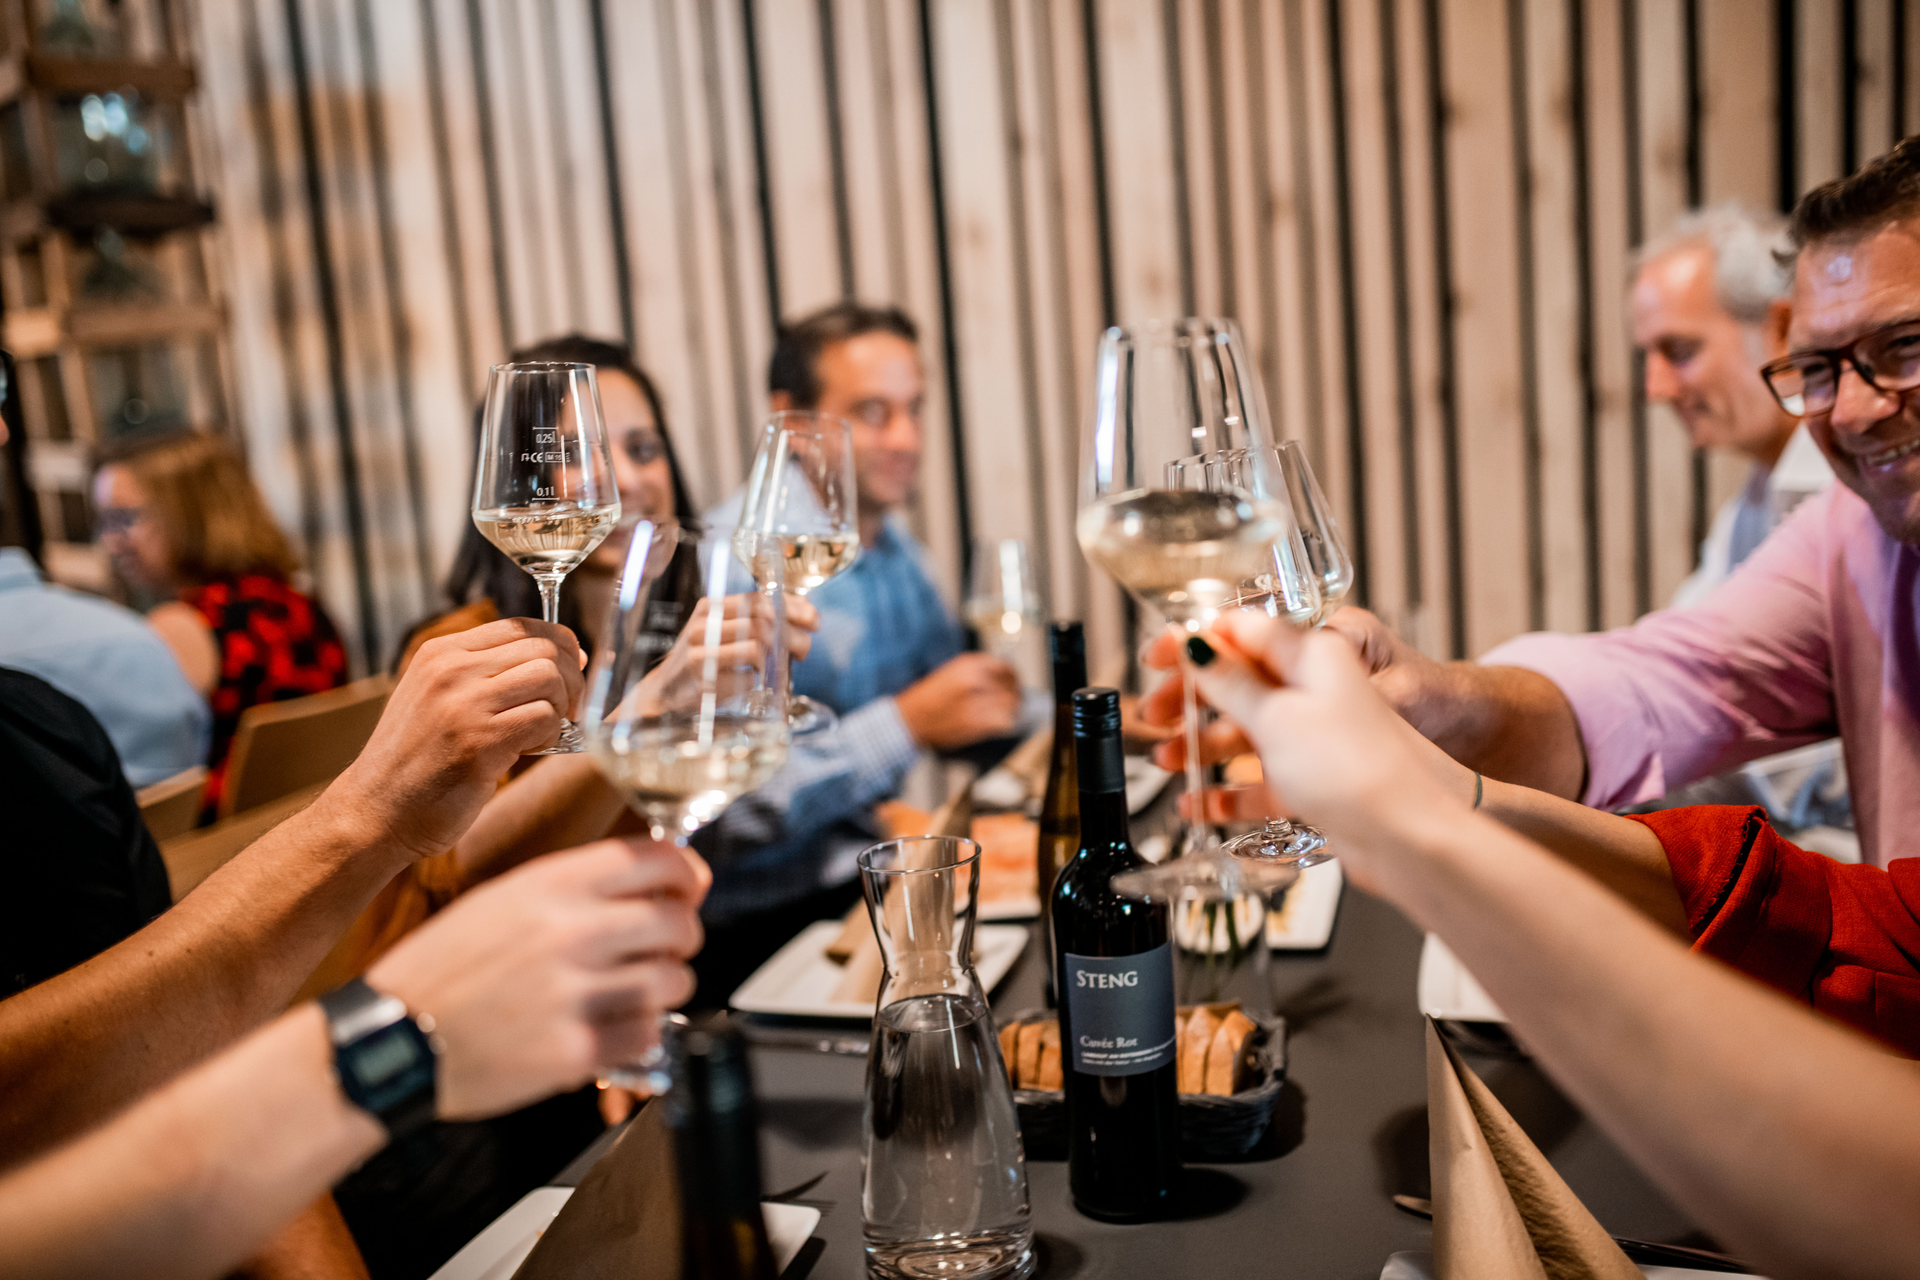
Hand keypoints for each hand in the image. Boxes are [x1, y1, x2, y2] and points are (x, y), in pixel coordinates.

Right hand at [323, 619, 585, 860]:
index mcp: (440, 653)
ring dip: (561, 708)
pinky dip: (551, 736)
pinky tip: (529, 751)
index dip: (559, 645)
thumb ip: (479, 673)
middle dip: (571, 678)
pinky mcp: (479, 743)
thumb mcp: (434, 697)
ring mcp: (464, 705)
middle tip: (567, 709)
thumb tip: (552, 658)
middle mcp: (451, 670)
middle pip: (543, 648)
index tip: (571, 669)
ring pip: (549, 678)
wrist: (374, 811)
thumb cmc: (415, 761)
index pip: (521, 625)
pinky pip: (544, 719)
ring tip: (542, 732)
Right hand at [366, 835, 709, 1119]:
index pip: (657, 860)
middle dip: (682, 937)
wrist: (392, 1040)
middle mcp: (568, 931)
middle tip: (665, 949)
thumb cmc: (442, 970)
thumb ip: (575, 888)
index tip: (689, 889)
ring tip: (637, 992)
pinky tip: (615, 1029)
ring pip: (674, 980)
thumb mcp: (501, 900)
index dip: (687, 874)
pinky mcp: (572, 1050)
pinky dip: (642, 1033)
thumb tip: (653, 884)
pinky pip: (647, 1033)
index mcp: (550, 885)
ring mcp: (572, 992)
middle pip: (677, 921)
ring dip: (666, 987)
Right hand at [634, 592, 807, 714]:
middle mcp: (704, 626)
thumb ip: (753, 620)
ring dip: (777, 660)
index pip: (759, 598)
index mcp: (711, 608)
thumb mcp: (721, 631)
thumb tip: (802, 614)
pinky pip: (746, 677)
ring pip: (756, 647)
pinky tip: (752, 681)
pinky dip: (757, 681)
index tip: (814, 621)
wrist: (663, 692)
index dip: (793, 608)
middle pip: (763, 623)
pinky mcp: (702, 681)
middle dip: (793, 637)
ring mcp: (700, 653)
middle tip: (804, 650)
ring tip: (779, 667)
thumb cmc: (701, 660)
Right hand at [895, 652, 1021, 749]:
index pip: (1005, 667)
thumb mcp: (950, 673)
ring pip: (1010, 704)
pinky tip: (998, 723)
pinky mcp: (974, 723)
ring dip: (1011, 709)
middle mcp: (973, 680)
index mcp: (967, 664)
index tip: (1013, 683)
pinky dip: (1004, 723)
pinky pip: (1002, 722)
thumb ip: (976, 672)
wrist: (908, 719)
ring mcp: (974, 701)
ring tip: (1007, 713)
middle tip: (1014, 700)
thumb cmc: (926, 699)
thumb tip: (1001, 677)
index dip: (1013, 676)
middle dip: (1015, 694)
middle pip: (1010, 686)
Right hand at [1184, 612, 1465, 850]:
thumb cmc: (1358, 766)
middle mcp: (1318, 688)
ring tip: (1167, 762)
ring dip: (1204, 746)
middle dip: (1192, 699)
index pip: (1245, 630)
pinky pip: (1264, 779)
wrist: (1413, 834)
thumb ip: (1231, 683)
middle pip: (1242, 683)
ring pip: (1249, 733)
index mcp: (1317, 652)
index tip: (1158, 655)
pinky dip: (1230, 791)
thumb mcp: (1278, 717)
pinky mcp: (1320, 778)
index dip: (1196, 640)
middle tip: (1153, 714)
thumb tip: (1196, 648)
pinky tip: (1199, 804)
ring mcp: (1318, 734)